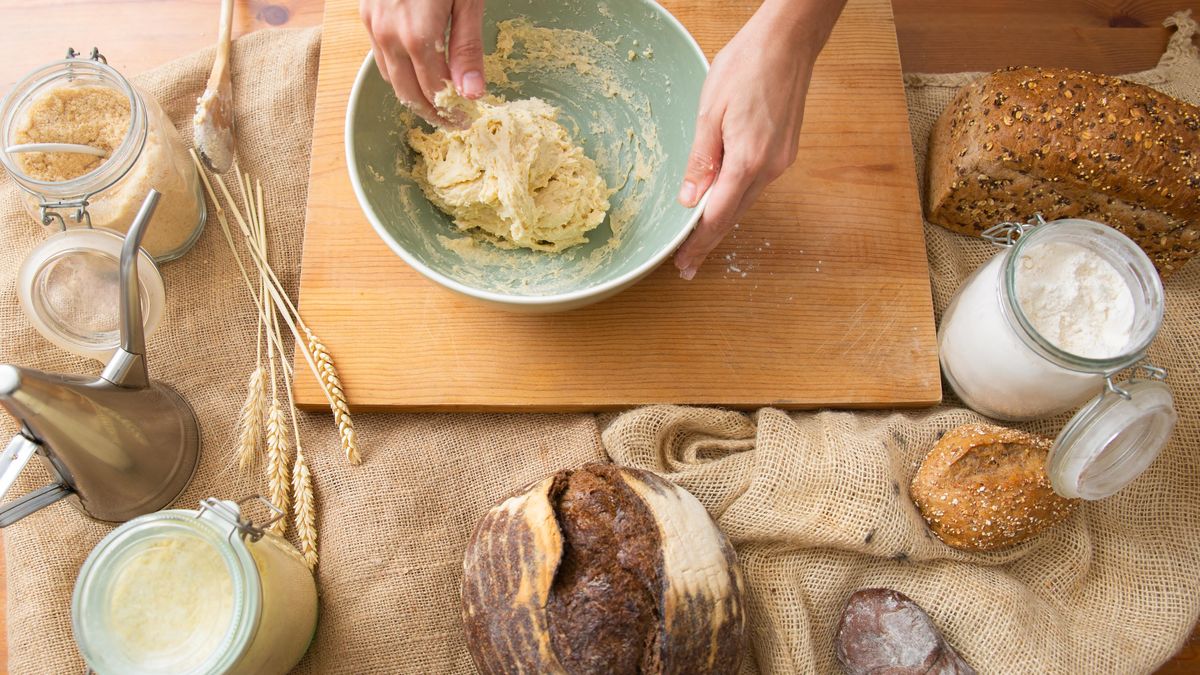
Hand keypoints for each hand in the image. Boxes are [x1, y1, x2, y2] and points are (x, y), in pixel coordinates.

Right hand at [359, 0, 485, 123]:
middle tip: (451, 120)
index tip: (465, 118)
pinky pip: (380, 55)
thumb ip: (467, 48)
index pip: (434, 91)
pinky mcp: (366, 13)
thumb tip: (472, 92)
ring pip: (390, 77)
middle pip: (407, 92)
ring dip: (412, 94)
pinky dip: (397, 71)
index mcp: (418, 36)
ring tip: (435, 100)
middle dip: (431, 112)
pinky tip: (414, 70)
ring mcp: (373, 24)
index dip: (451, 111)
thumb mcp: (467, 2)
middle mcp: (389, 35)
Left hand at [674, 0, 844, 278]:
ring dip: (723, 221)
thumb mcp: (710, 113)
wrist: (788, 42)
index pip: (718, 216)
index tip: (684, 263)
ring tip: (699, 240)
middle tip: (687, 265)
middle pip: (734, 216)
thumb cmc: (746, 67)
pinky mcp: (786, 151)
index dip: (698, 243)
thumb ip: (700, 161)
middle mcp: (770, 167)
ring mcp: (782, 161)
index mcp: (748, 160)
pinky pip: (756, 184)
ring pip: (746, 201)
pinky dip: (737, 198)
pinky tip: (722, 203)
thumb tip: (689, 200)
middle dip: (708, 241)